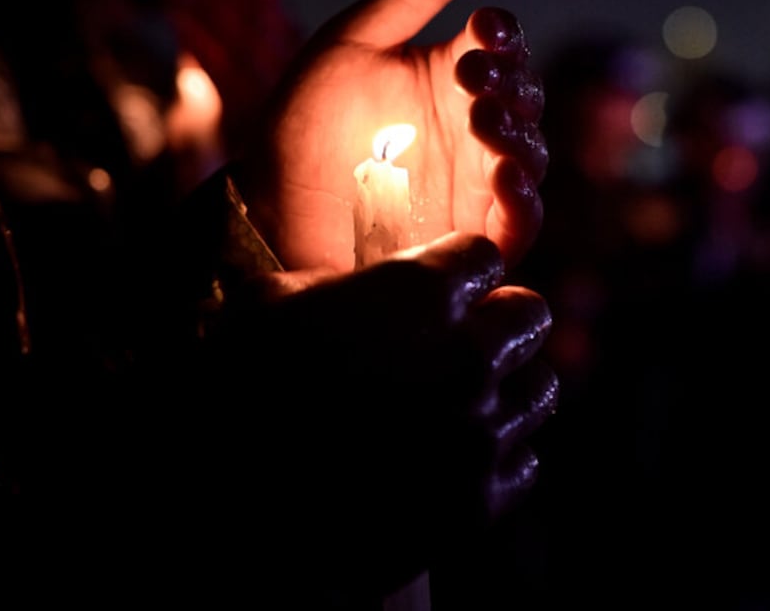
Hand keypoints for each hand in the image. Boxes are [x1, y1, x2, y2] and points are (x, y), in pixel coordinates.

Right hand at [200, 231, 557, 598]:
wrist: (229, 513)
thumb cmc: (233, 389)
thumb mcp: (266, 303)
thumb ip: (330, 280)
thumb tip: (353, 284)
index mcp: (417, 293)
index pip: (483, 255)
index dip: (457, 272)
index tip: (436, 290)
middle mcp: (465, 354)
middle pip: (529, 313)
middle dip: (496, 323)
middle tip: (455, 343)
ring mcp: (479, 431)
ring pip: (540, 387)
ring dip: (505, 389)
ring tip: (461, 402)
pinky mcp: (481, 500)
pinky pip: (525, 460)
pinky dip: (496, 459)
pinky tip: (452, 460)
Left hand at [242, 0, 546, 271]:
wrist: (266, 209)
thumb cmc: (305, 125)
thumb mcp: (354, 44)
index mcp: (451, 77)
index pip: (502, 47)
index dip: (502, 34)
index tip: (483, 26)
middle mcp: (473, 129)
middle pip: (525, 99)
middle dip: (509, 83)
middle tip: (471, 74)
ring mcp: (478, 185)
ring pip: (529, 157)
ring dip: (517, 135)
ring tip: (483, 121)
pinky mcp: (474, 238)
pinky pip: (520, 222)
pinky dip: (523, 200)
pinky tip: (504, 177)